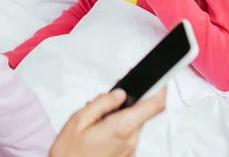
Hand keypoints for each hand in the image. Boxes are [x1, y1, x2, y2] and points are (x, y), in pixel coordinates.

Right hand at [49, 88, 165, 156]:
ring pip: (133, 124)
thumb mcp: (78, 120)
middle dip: (125, 104)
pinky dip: (117, 131)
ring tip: (96, 123)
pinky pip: (127, 137)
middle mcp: (130, 141)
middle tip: (104, 105)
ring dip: (119, 118)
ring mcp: (129, 151)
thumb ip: (102, 103)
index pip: (154, 106)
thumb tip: (119, 93)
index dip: (160, 90)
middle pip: (140, 113)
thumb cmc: (68, 153)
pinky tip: (99, 134)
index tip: (160, 80)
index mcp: (120, 128)